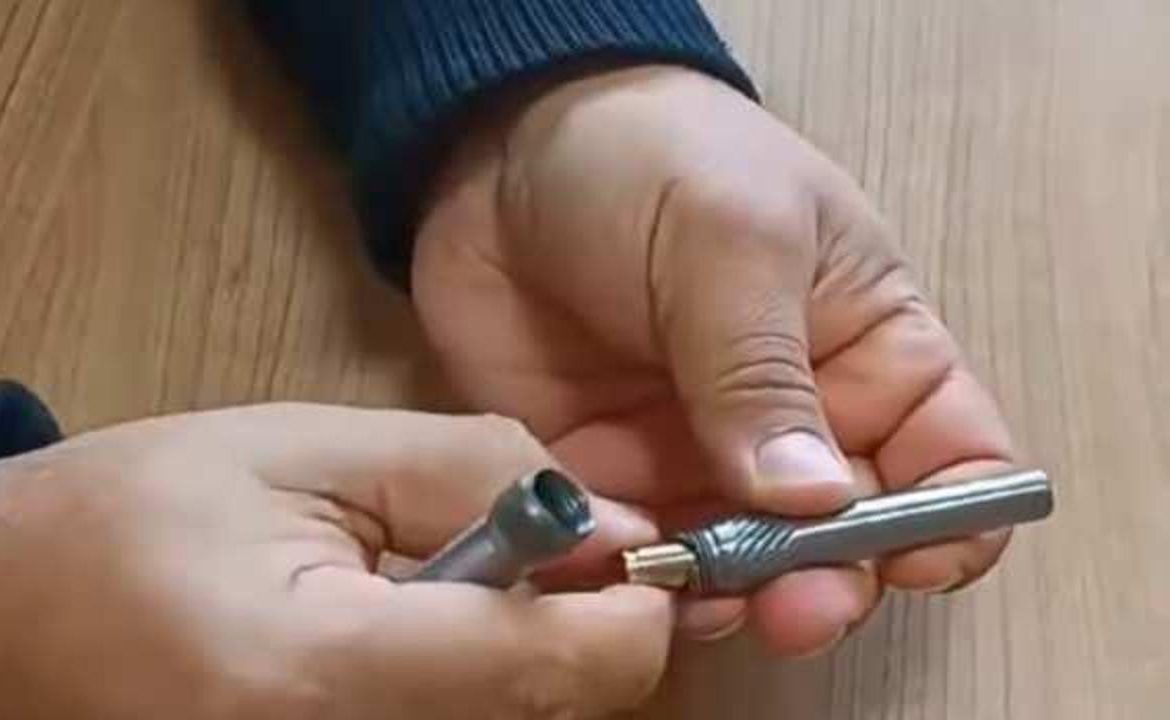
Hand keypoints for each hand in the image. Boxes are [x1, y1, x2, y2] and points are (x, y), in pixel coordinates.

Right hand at [0, 405, 671, 718]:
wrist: (9, 613)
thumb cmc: (138, 514)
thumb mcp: (305, 449)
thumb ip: (468, 473)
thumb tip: (610, 522)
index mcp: (328, 673)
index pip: (562, 670)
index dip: (630, 607)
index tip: (624, 546)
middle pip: (562, 714)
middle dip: (577, 627)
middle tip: (532, 549)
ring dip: (527, 655)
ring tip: (443, 582)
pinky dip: (478, 684)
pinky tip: (419, 631)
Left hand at [413, 66, 1017, 655]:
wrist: (503, 146)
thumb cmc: (651, 158)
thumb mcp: (730, 237)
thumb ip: (764, 369)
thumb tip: (815, 500)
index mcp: (867, 347)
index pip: (951, 456)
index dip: (950, 522)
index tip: (911, 562)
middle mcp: (794, 421)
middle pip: (843, 539)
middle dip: (826, 583)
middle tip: (789, 606)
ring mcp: (698, 457)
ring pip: (740, 567)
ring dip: (726, 594)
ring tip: (689, 587)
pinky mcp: (610, 476)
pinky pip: (637, 552)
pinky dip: (634, 577)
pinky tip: (614, 568)